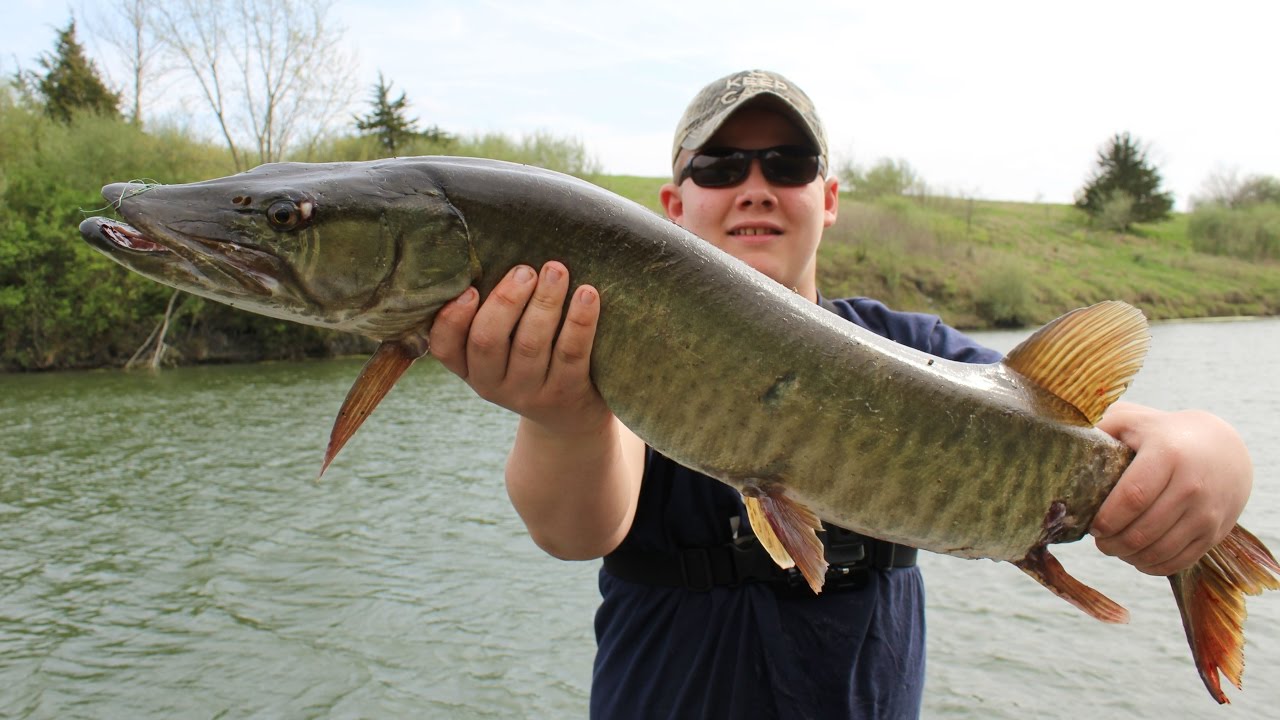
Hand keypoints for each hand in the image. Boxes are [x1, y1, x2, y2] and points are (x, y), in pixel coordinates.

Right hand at [427, 261, 610, 434]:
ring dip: (544, 302)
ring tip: (556, 270)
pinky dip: (579, 320)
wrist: (570, 418)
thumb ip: (491, 314)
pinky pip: (571, 353)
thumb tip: (494, 247)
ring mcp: (529, 392)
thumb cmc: (531, 364)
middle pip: (487, 341)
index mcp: (469, 368)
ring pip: (530, 344)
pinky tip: (587, 293)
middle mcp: (492, 384)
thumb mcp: (501, 350)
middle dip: (506, 301)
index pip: (445, 346)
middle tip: (525, 270)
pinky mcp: (566, 393)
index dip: (452, 319)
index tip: (469, 289)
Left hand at [1092, 403, 1252, 575]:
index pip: (1132, 497)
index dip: (1106, 518)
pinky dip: (1152, 566)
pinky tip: (1137, 557)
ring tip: (1114, 547)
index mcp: (1167, 454)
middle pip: (1143, 531)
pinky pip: (1179, 562)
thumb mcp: (1133, 420)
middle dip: (1112, 543)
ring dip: (1129, 557)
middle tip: (1099, 540)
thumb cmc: (1163, 434)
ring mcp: (1207, 512)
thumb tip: (1061, 442)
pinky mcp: (1215, 533)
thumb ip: (1099, 426)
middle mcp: (1192, 485)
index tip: (1090, 524)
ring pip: (1159, 551)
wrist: (1225, 449)